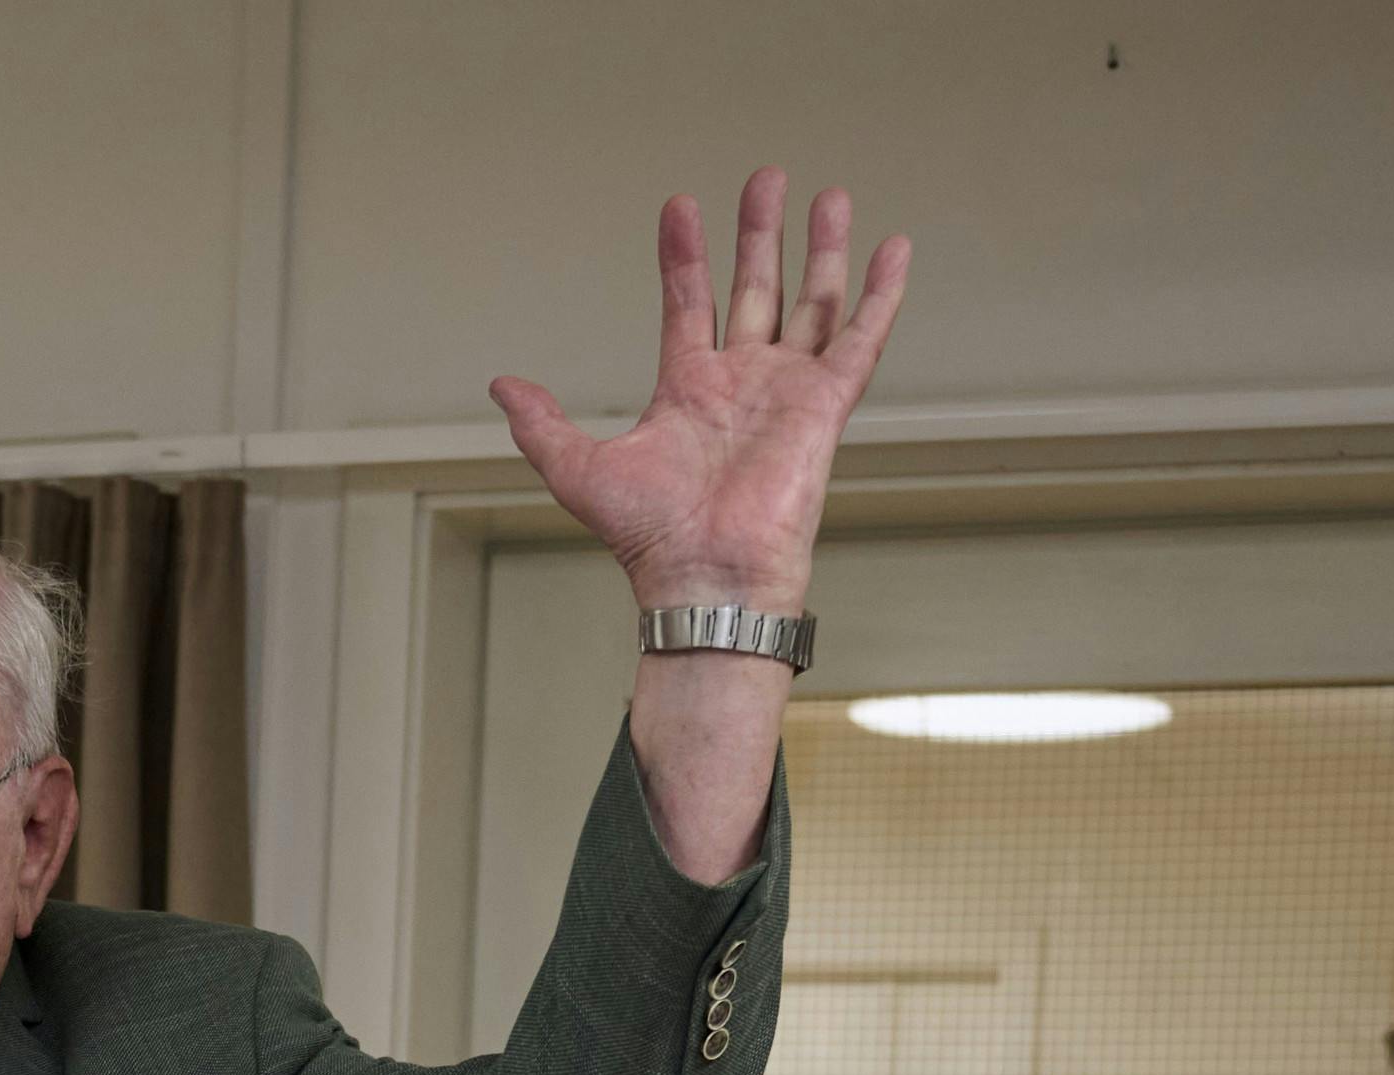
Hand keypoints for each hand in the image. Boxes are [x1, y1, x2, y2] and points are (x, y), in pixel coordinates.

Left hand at [493, 173, 909, 615]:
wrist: (705, 576)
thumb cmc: (650, 540)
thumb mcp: (577, 470)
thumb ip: (542, 423)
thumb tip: (500, 387)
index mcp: (688, 389)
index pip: (688, 300)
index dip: (685, 253)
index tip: (681, 205)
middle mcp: (742, 382)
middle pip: (757, 288)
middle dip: (761, 232)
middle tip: (766, 179)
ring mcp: (787, 390)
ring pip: (812, 302)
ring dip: (820, 249)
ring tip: (827, 196)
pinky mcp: (826, 405)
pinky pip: (862, 339)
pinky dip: (881, 294)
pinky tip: (893, 249)